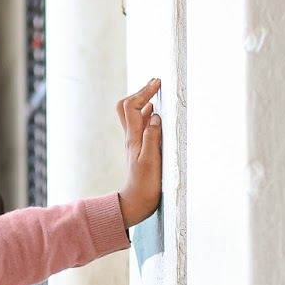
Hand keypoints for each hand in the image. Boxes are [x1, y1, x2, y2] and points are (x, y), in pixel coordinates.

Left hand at [116, 78, 162, 227]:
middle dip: (141, 92)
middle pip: (127, 106)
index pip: (133, 106)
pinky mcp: (139, 149)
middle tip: (155, 83)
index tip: (157, 82)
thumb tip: (155, 115)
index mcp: (133, 138)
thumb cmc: (145, 185)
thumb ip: (153, 137)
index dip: (144, 91)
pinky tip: (155, 115)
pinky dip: (147, 115)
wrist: (136, 202)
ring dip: (143, 101)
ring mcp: (134, 143)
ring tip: (156, 92)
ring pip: (133, 115)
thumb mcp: (151, 160)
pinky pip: (140, 125)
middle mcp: (131, 138)